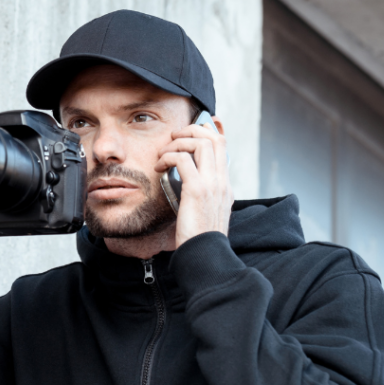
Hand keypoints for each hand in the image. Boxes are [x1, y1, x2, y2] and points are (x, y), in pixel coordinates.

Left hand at [154, 121, 232, 248]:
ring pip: (201, 143)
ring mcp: (212, 184)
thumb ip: (201, 195)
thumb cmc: (199, 237)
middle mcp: (222, 181)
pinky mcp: (197, 190)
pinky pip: (183, 159)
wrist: (205, 254)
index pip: (222, 145)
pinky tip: (159, 167)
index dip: (205, 132)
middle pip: (214, 138)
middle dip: (191, 129)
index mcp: (225, 185)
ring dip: (178, 142)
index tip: (186, 134)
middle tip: (173, 137)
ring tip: (163, 153)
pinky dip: (168, 157)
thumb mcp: (205, 212)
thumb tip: (186, 183)